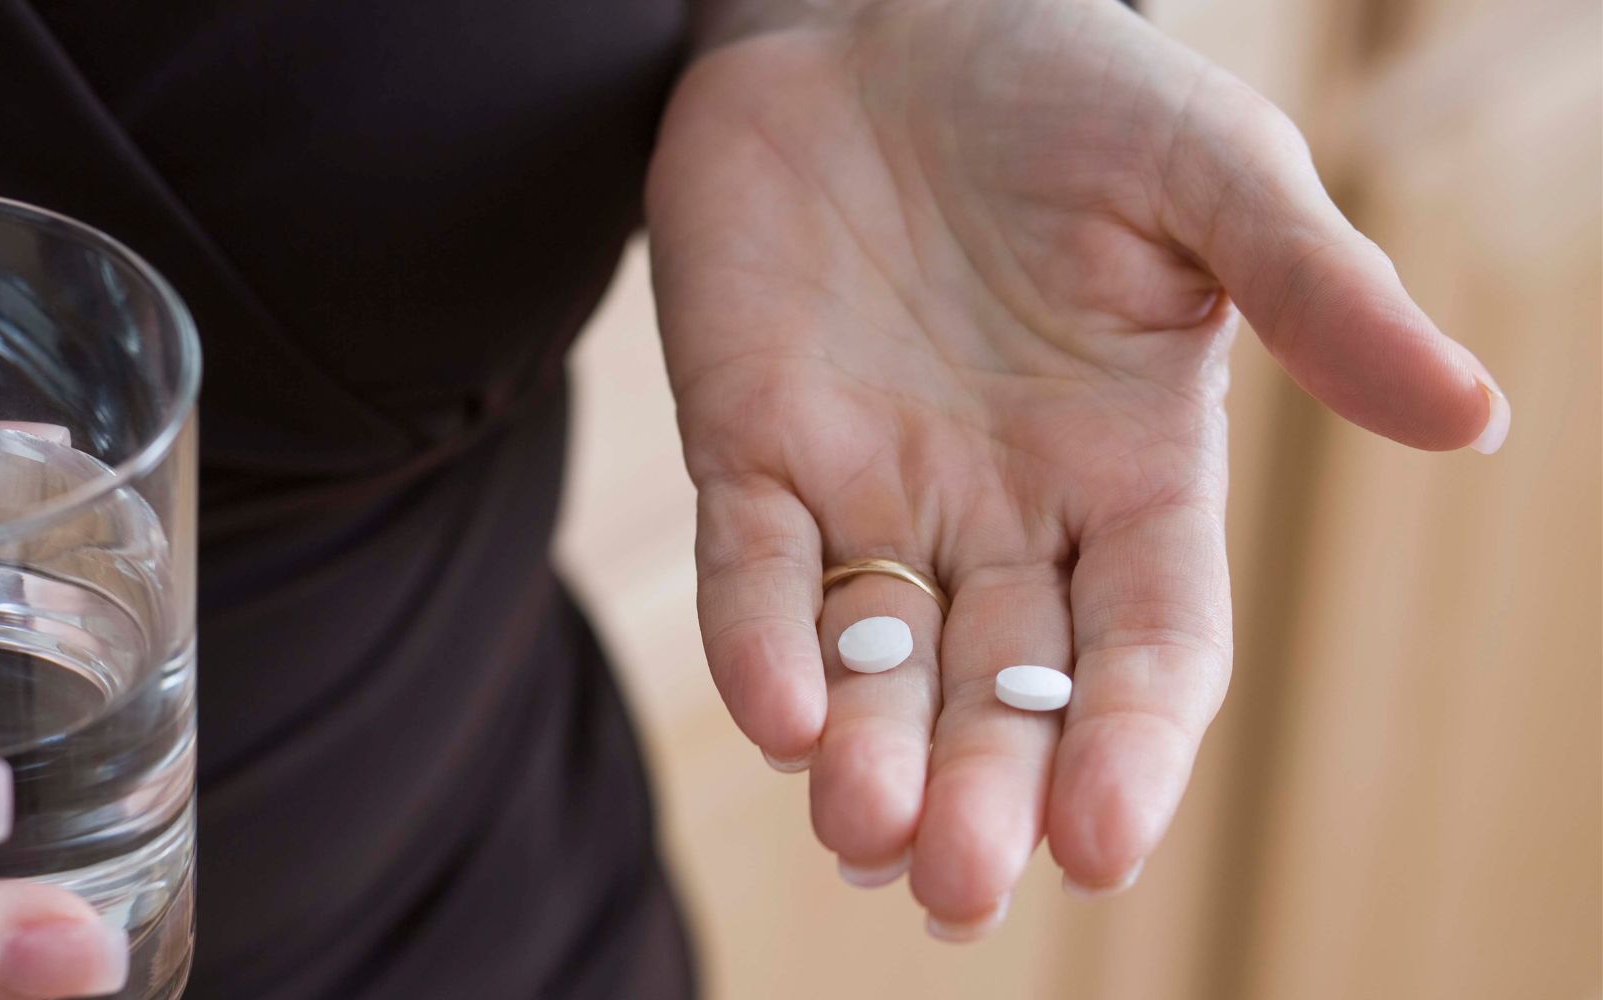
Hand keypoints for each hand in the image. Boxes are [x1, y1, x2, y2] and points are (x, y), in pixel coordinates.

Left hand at [648, 0, 1503, 935]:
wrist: (884, 16)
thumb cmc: (1069, 89)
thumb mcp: (1214, 177)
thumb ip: (1320, 297)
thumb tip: (1474, 419)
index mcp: (1131, 475)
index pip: (1147, 646)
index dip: (1132, 743)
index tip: (1106, 843)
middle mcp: (1002, 512)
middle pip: (1004, 689)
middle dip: (986, 788)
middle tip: (960, 887)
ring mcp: (872, 488)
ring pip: (874, 661)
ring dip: (867, 754)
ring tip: (864, 834)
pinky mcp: (748, 446)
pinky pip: (749, 567)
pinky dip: (756, 639)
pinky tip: (775, 712)